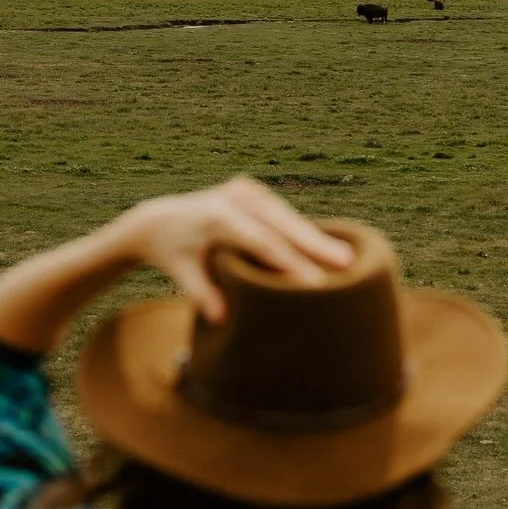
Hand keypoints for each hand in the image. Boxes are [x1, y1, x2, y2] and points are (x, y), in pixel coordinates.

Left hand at [120, 176, 354, 320]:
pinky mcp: (254, 191)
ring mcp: (246, 190)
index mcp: (215, 216)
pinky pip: (284, 212)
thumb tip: (221, 318)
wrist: (159, 220)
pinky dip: (305, 230)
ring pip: (288, 216)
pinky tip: (329, 246)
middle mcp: (234, 197)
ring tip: (348, 257)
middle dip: (315, 245)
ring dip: (317, 237)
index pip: (260, 242)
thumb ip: (200, 292)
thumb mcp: (181, 272)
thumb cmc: (173, 254)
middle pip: (281, 225)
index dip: (289, 262)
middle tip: (347, 264)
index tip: (314, 283)